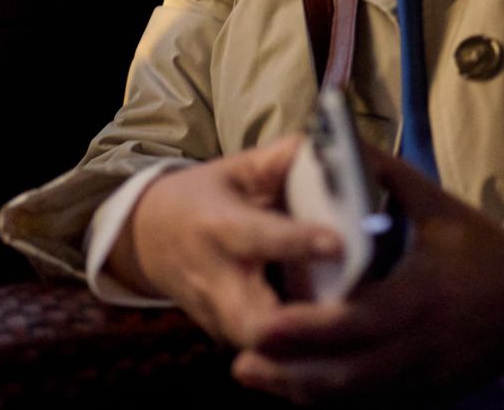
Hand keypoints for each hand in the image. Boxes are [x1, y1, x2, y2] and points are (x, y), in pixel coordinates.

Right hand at [111, 136, 343, 346]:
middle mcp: (214, 280)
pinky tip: (338, 339)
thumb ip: (283, 160)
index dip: (298, 242)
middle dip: (304, 326)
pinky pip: (267, 355)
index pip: (258, 238)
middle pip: (256, 324)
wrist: (147, 238)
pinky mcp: (226, 338)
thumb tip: (335, 148)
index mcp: (217, 226)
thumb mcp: (236, 168)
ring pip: (264, 351)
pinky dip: (301, 351)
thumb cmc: (203, 197)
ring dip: (308, 346)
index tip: (339, 243)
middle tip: (356, 314)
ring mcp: (217, 318)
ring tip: (356, 328)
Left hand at [230, 145, 503, 403]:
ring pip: (355, 399)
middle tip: (241, 362)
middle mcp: (421, 344)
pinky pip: (372, 406)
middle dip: (291, 373)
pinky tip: (298, 386)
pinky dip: (332, 400)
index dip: (309, 330)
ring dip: (303, 392)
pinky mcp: (427, 396)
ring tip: (257, 376)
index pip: (358, 322)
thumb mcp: (441, 208)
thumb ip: (387, 176)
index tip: (265, 325)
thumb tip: (342, 143)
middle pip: (347, 375)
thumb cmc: (486, 252)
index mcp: (422, 294)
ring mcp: (425, 378)